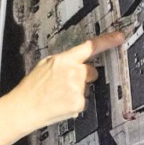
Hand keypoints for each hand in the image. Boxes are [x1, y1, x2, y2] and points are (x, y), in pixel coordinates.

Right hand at [0, 31, 123, 144]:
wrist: (24, 107)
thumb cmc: (32, 87)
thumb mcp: (45, 64)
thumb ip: (63, 60)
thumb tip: (75, 60)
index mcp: (64, 60)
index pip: (90, 47)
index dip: (108, 41)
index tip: (119, 36)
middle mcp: (74, 73)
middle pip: (92, 71)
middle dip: (84, 75)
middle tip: (66, 82)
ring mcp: (78, 89)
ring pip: (87, 87)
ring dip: (78, 90)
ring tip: (59, 94)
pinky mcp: (79, 104)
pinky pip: (84, 100)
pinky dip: (75, 102)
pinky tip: (62, 102)